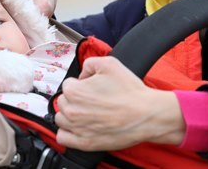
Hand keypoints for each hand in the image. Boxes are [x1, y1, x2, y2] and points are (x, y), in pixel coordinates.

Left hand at [54, 56, 184, 150]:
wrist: (146, 114)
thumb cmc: (130, 91)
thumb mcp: (109, 64)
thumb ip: (89, 63)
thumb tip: (83, 74)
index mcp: (75, 91)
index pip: (68, 84)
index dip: (81, 84)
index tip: (92, 88)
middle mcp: (72, 111)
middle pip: (63, 102)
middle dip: (75, 99)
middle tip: (92, 100)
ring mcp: (77, 129)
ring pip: (61, 119)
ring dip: (70, 115)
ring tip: (87, 113)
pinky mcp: (84, 143)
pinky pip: (63, 137)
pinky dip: (68, 132)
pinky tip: (80, 126)